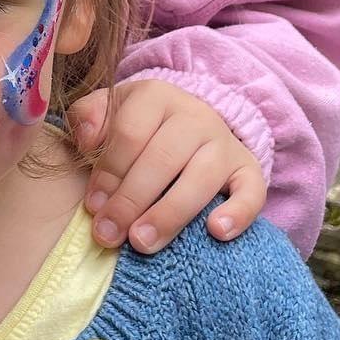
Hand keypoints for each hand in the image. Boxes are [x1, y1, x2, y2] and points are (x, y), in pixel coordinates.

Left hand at [67, 80, 266, 253]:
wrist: (189, 125)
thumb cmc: (138, 127)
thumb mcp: (109, 112)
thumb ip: (88, 118)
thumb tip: (86, 141)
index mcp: (156, 96)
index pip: (130, 133)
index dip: (109, 172)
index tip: (93, 206)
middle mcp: (195, 115)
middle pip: (163, 158)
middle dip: (131, 200)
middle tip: (109, 234)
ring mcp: (224, 143)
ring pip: (201, 178)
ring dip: (169, 214)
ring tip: (142, 243)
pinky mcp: (248, 170)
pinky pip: (252, 191)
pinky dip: (239, 213)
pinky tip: (216, 233)